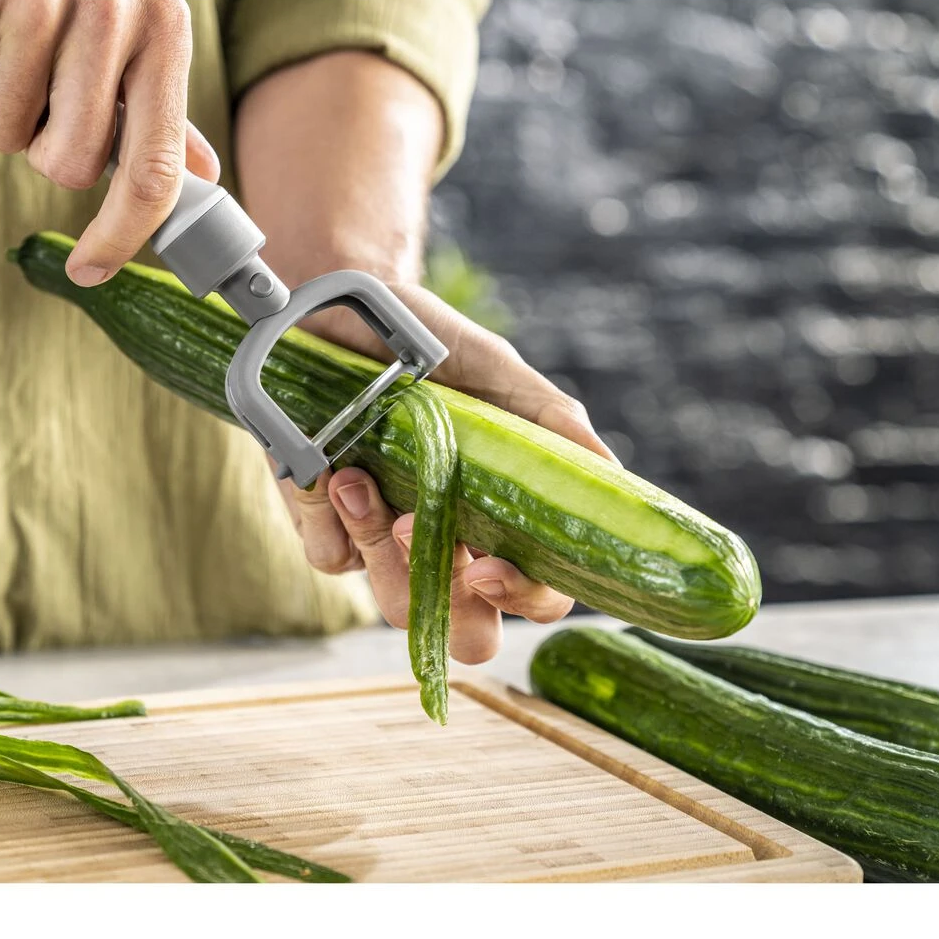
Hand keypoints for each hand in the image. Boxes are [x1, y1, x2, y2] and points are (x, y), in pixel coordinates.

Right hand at [0, 0, 219, 285]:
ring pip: (4, 136)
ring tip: (2, 44)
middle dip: (42, 143)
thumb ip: (157, 109)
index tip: (93, 270)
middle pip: (67, 165)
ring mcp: (37, 3)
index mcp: (162, 32)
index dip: (122, 234)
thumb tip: (197, 179)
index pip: (154, 169)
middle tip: (36, 84)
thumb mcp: (129, 26)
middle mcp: (111, 14)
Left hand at [281, 285, 620, 662]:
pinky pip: (334, 558)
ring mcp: (386, 543)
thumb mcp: (497, 371)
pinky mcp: (327, 528)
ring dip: (377, 545)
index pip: (539, 592)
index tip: (487, 567)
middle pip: (469, 632)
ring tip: (357, 477)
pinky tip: (326, 467)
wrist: (339, 307)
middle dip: (450, 604)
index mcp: (503, 516)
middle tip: (422, 536)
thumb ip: (554, 425)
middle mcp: (450, 541)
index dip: (522, 597)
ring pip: (396, 604)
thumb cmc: (428, 343)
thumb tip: (612, 478)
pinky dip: (328, 516)